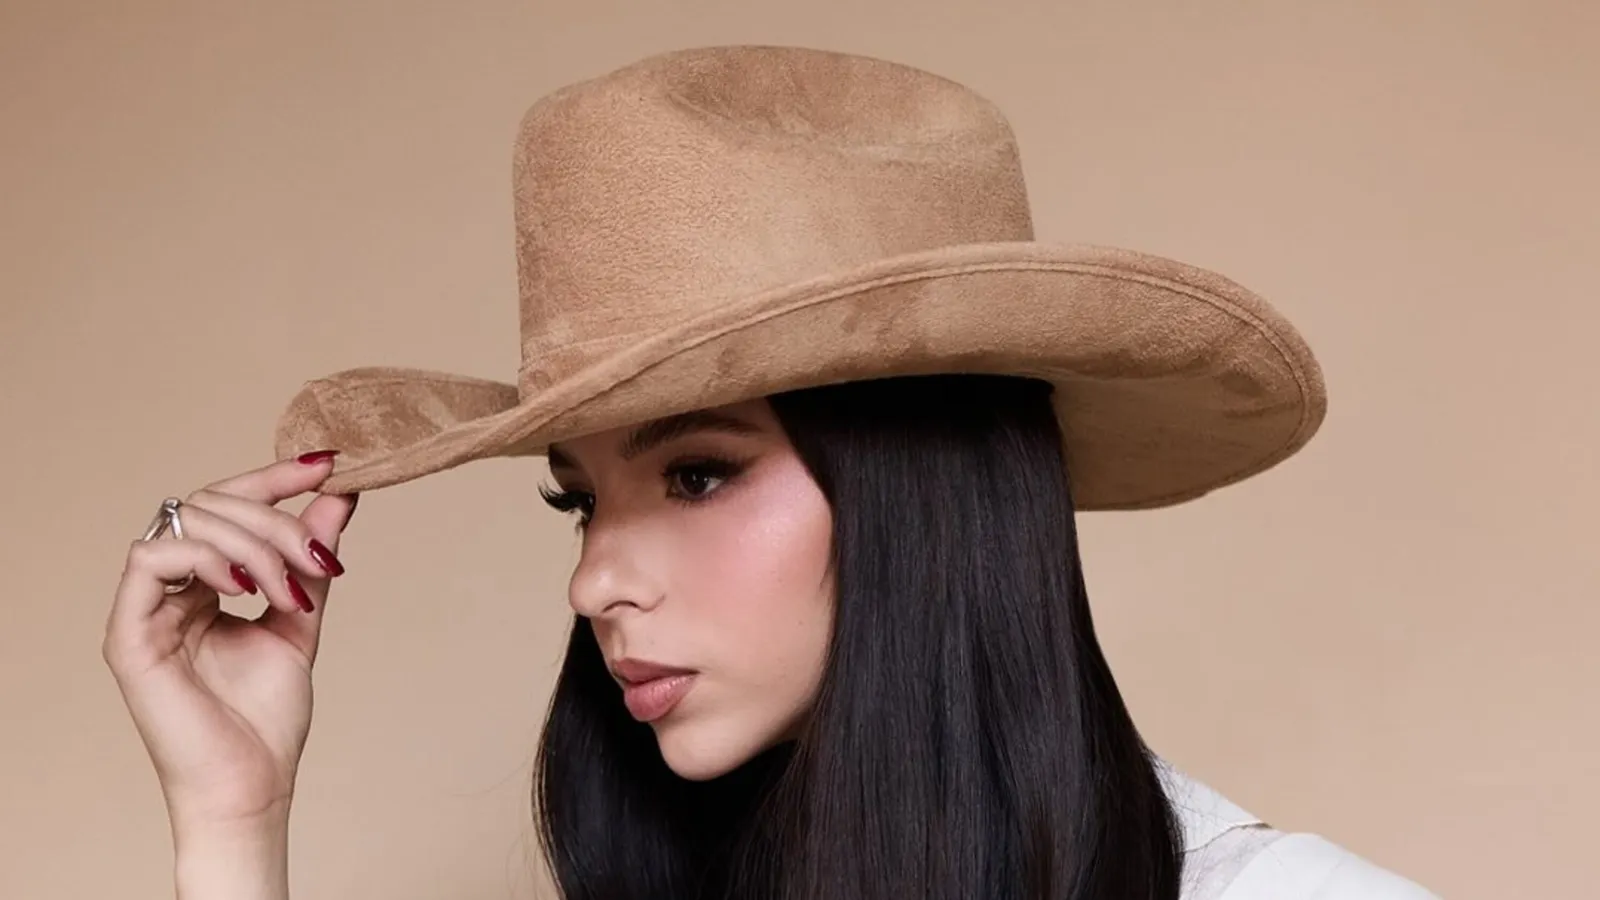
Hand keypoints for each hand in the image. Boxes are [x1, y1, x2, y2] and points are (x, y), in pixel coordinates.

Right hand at [103, 451, 356, 832]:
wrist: (252, 784)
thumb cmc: (267, 717)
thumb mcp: (302, 616)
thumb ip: (312, 557)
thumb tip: (340, 494)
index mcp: (205, 582)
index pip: (231, 504)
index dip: (275, 477)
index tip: (328, 464)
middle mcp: (170, 588)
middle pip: (214, 504)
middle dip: (277, 519)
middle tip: (319, 557)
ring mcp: (145, 608)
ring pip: (190, 522)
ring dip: (255, 543)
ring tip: (292, 589)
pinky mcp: (128, 633)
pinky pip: (153, 557)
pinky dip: (209, 558)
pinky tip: (248, 588)